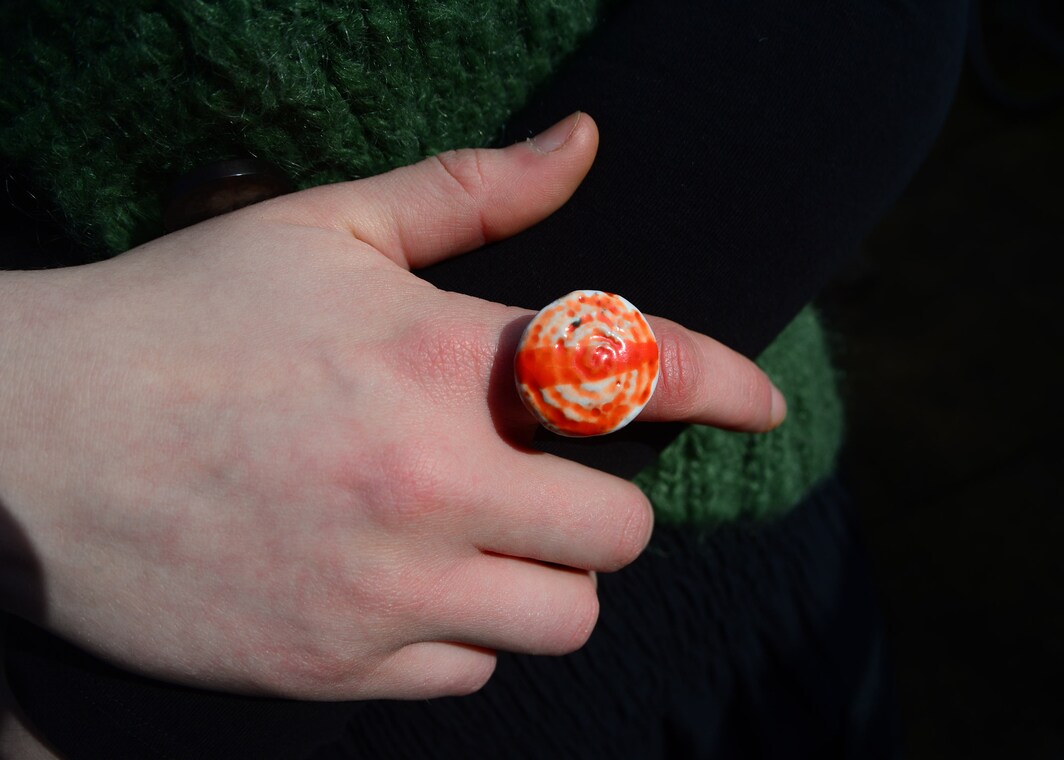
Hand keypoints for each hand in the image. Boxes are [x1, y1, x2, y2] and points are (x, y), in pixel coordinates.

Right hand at [0, 113, 783, 699]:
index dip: (720, 384)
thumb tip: (583, 141)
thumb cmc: (181, 319)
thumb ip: (471, 192)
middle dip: (595, 502)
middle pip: (621, 528)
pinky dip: (460, 633)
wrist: (26, 439)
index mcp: (442, 357)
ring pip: (564, 614)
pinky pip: (470, 673)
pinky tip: (399, 586)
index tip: (761, 405)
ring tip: (473, 537)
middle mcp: (434, 481)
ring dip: (543, 576)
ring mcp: (388, 587)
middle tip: (536, 478)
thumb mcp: (324, 230)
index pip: (638, 371)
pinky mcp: (336, 664)